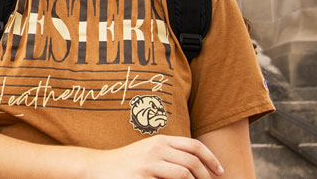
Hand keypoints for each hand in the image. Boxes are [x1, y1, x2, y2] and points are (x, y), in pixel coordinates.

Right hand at [86, 135, 222, 178]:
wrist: (96, 167)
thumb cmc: (126, 162)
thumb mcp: (149, 150)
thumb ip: (170, 153)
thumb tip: (198, 165)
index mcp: (160, 140)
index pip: (194, 146)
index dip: (211, 159)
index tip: (219, 171)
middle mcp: (155, 150)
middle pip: (192, 163)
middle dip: (205, 177)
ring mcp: (147, 165)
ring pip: (183, 175)